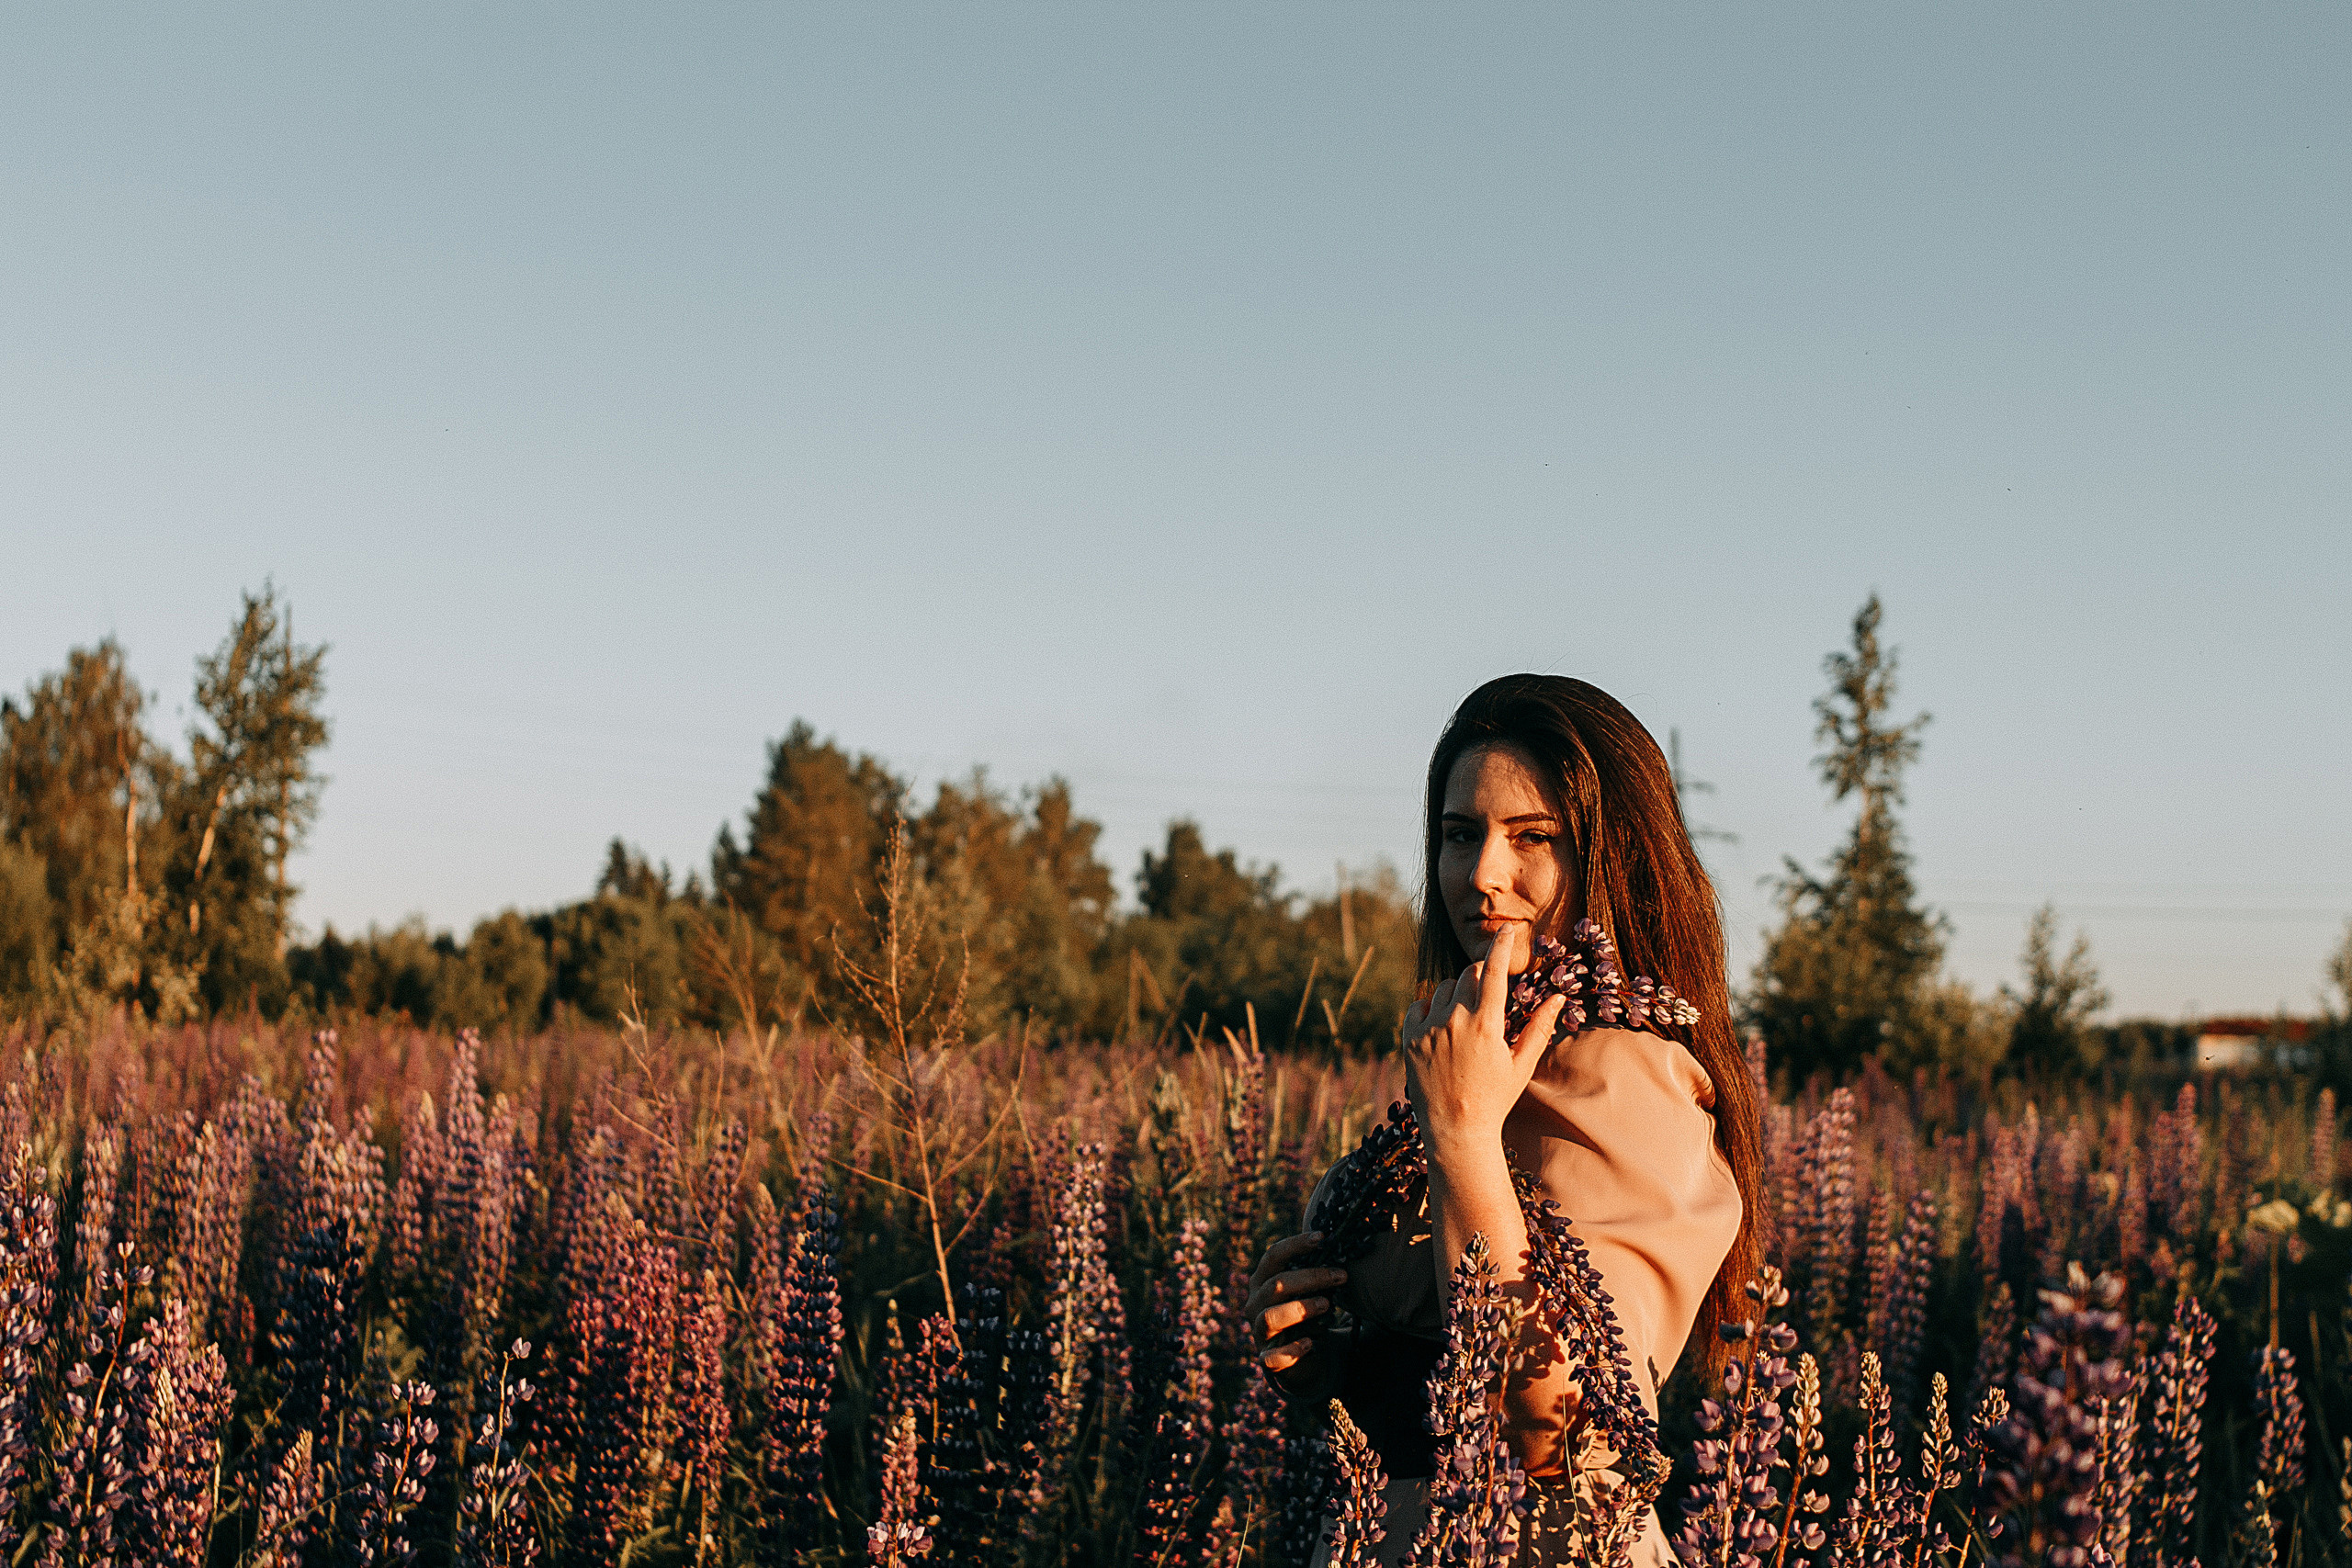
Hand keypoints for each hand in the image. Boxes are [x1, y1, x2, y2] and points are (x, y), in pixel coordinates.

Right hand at [1243, 1230, 1348, 1380]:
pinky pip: (1274, 1356)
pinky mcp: (1268, 1360)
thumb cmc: (1307, 1317)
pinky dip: (1293, 1349)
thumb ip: (1317, 1274)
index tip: (1322, 1238)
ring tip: (1328, 1305)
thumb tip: (1342, 1249)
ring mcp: (1259, 1332)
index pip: (1273, 1255)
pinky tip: (1310, 1343)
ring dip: (1301, 1308)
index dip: (1296, 1244)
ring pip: (1272, 1316)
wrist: (1304, 1360)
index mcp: (1263, 1281)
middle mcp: (1256, 1304)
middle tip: (1341, 1276)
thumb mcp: (1311, 1292)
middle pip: (1277, 1284)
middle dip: (1312, 1277)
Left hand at [1402, 925, 1567, 1149]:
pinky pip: (1420, 1003)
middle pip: (1470, 974)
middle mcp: (1456, 1020)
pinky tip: (1442, 1031)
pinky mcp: (1409, 1036)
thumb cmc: (1495, 1098)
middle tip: (1488, 1002)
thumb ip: (1540, 1027)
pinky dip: (1432, 1009)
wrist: (1455, 1130)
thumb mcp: (1521, 1064)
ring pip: (1445, 988)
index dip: (1502, 945)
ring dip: (1458, 994)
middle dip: (1482, 978)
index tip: (1507, 929)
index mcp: (1487, 1025)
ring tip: (1466, 1026)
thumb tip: (1558, 997)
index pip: (1495, 970)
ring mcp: (1429, 1027)